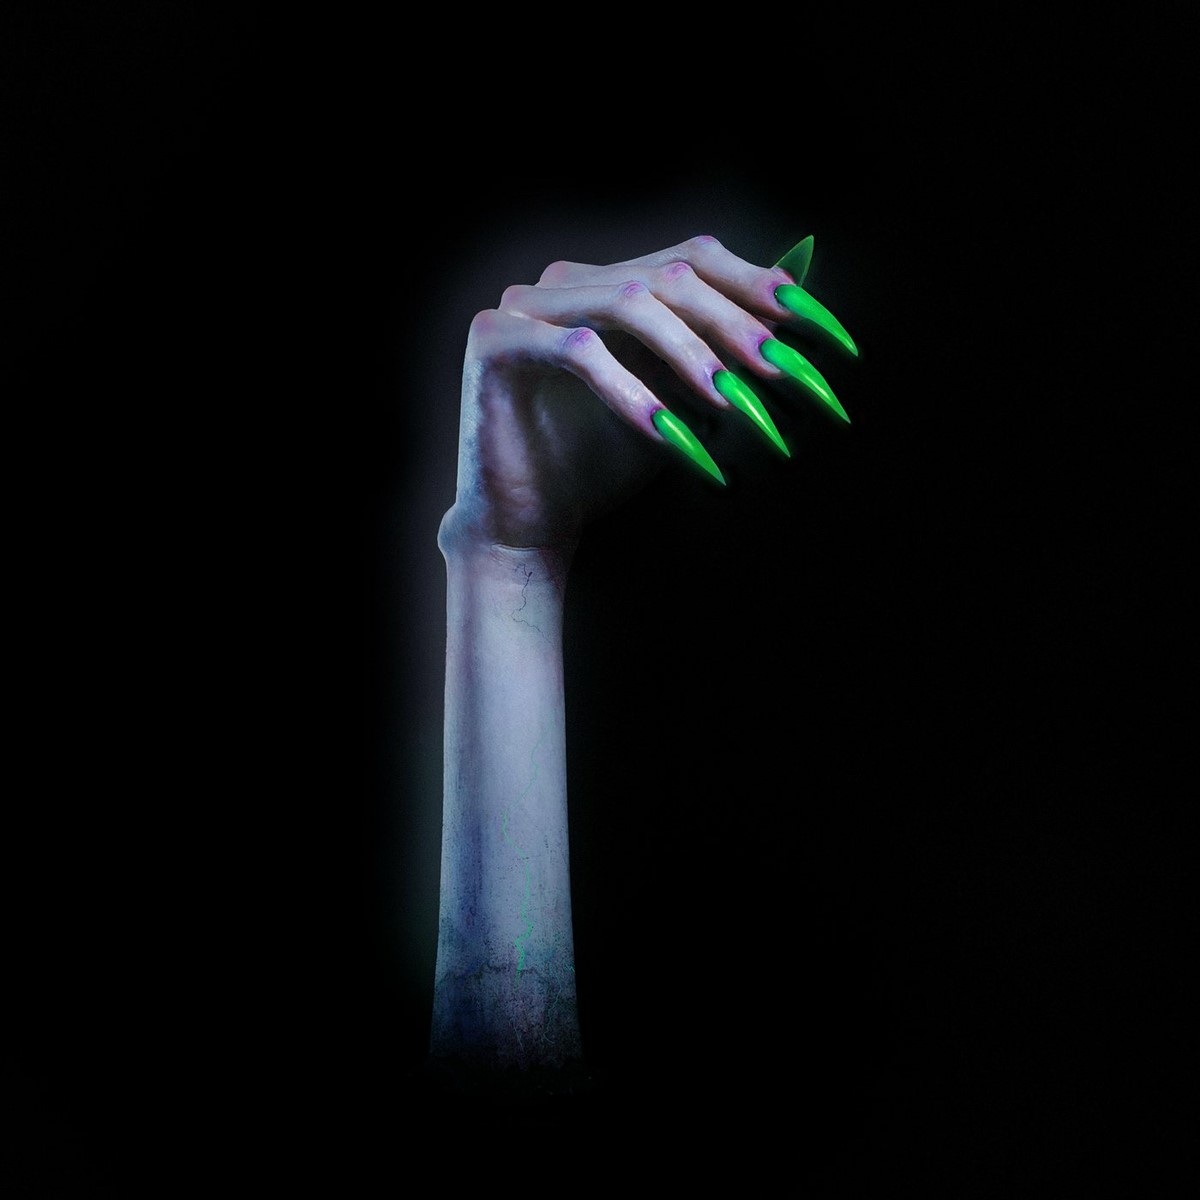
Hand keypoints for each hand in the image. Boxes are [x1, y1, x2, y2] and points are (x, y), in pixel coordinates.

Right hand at [440, 234, 856, 554]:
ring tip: (735, 405)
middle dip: (741, 327)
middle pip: (672, 276)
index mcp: (611, 282)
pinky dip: (634, 394)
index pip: (699, 261)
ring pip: (630, 302)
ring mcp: (527, 303)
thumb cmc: (604, 463)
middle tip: (790, 376)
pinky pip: (578, 352)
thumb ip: (725, 350)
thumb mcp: (682, 404)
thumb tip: (804, 289)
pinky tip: (673, 437)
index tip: (828, 341)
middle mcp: (569, 280)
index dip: (767, 291)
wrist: (528, 522)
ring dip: (693, 354)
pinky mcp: (496, 340)